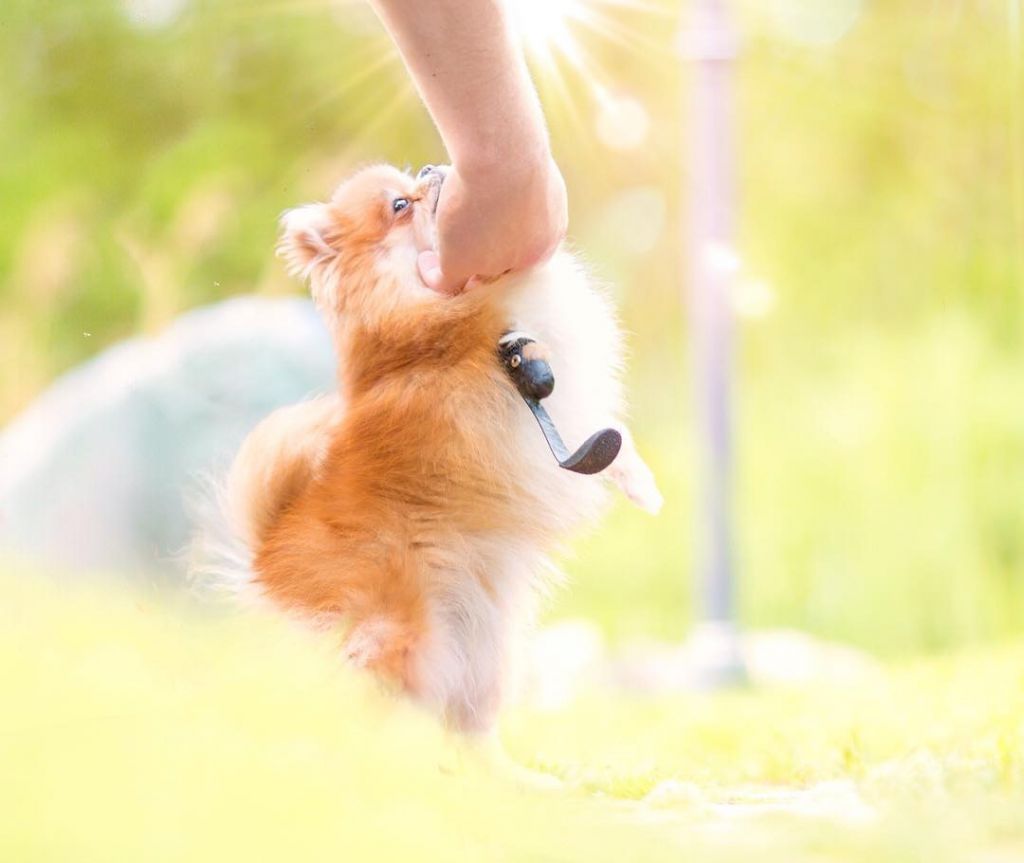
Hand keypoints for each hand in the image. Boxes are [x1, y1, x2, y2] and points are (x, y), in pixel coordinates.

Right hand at [417, 155, 567, 293]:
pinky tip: (425, 262)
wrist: (504, 156)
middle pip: (502, 273)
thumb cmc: (517, 149)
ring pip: (475, 279)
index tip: (487, 237)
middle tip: (463, 250)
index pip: (524, 257)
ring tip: (441, 256)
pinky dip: (433, 275)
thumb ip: (525, 186)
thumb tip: (506, 180)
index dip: (505, 252)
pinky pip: (446, 282)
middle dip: (485, 266)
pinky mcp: (463, 264)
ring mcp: (494, 265)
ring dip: (459, 272)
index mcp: (547, 237)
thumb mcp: (531, 169)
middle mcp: (524, 259)